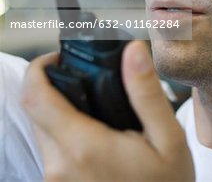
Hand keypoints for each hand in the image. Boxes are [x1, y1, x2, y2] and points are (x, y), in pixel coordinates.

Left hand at [22, 41, 194, 181]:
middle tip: (86, 75)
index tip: (58, 57)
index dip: (38, 69)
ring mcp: (56, 178)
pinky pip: (49, 146)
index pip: (35, 97)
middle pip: (35, 110)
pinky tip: (94, 127)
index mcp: (83, 147)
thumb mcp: (168, 137)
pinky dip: (63, 128)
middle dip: (52, 85)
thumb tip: (133, 51)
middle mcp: (59, 165)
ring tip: (94, 101)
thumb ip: (146, 92)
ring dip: (57, 107)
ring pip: (40, 128)